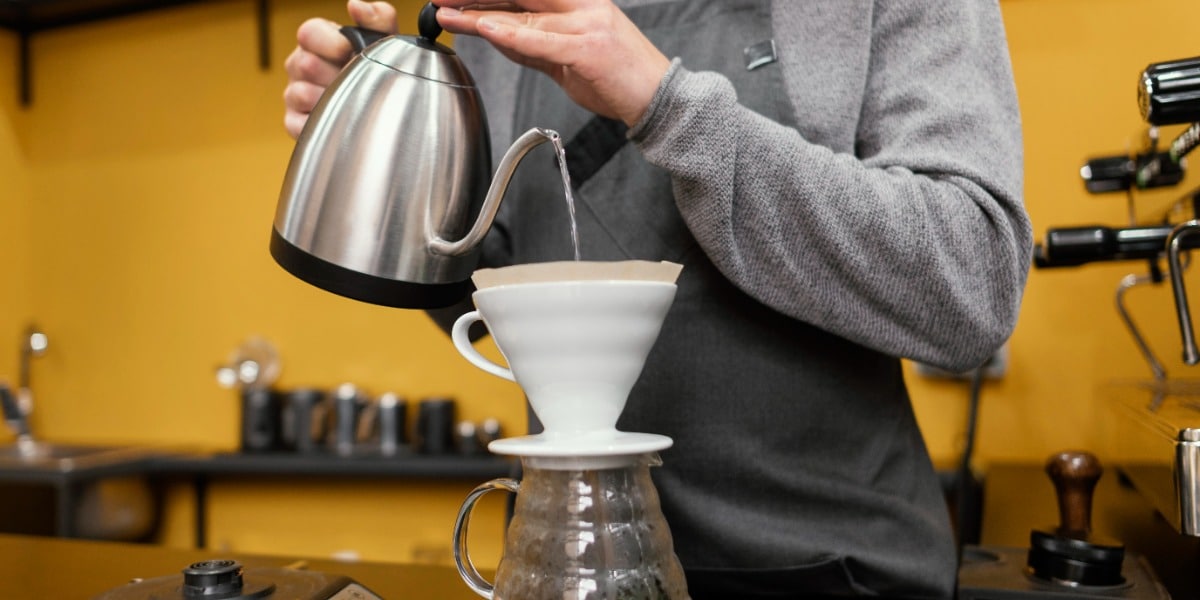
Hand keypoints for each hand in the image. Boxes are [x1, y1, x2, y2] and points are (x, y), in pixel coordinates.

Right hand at [283, 1, 398, 137]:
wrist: (385, 109)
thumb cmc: (378, 71)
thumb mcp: (386, 41)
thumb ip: (377, 17)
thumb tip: (356, 6)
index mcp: (317, 40)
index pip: (308, 32)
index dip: (333, 44)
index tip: (352, 52)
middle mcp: (300, 64)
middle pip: (305, 64)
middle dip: (336, 74)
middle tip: (354, 81)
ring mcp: (295, 93)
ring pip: (301, 94)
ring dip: (331, 99)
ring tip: (349, 100)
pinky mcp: (294, 121)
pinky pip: (299, 124)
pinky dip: (320, 123)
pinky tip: (338, 120)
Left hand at [435, 0, 670, 126]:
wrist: (660, 99)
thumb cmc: (618, 80)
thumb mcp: (568, 59)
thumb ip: (533, 46)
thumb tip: (496, 34)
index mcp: (579, 2)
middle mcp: (583, 6)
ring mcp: (588, 25)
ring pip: (525, 16)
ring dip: (481, 16)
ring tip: (449, 16)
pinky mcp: (590, 49)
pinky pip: (543, 40)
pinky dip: (512, 35)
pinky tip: (487, 29)